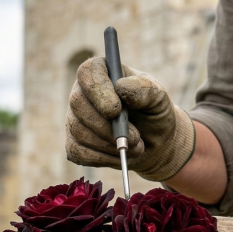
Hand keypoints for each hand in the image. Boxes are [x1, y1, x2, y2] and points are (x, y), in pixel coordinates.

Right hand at [66, 57, 195, 182]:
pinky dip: (103, 158)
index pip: (88, 72)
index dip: (98, 90)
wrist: (154, 142)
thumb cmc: (154, 112)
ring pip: (79, 131)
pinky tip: (121, 157)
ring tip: (136, 147)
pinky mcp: (74, 144)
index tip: (116, 110)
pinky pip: (79, 153)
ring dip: (109, 144)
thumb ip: (144, 89)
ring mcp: (75, 119)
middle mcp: (82, 93)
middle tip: (135, 137)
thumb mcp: (158, 98)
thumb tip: (121, 88)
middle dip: (106, 126)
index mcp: (102, 72)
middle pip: (78, 104)